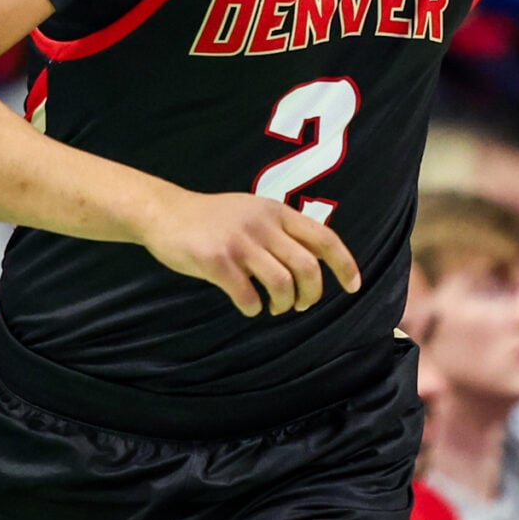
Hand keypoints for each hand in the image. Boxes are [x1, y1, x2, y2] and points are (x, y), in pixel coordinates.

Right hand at [142, 190, 360, 315]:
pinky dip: (253, 308)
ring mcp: (240, 242)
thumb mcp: (255, 211)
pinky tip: (249, 306)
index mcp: (278, 212)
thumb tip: (314, 261)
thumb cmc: (214, 218)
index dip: (344, 264)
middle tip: (300, 305)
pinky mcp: (216, 260)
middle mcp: (263, 224)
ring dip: (283, 304)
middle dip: (311, 294)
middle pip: (307, 267)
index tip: (353, 287)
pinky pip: (247, 295)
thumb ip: (282, 230)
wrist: (165, 213)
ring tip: (274, 307)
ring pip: (282, 283)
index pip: (324, 238)